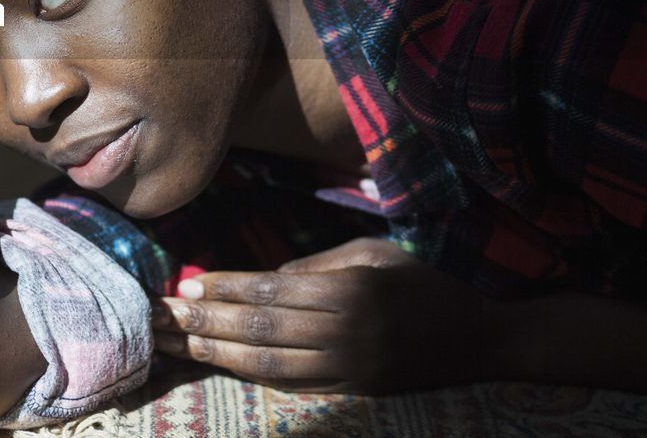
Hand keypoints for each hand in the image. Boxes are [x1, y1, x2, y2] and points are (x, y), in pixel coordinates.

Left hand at [150, 237, 500, 393]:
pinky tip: (224, 367)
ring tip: (181, 345)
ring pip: (270, 364)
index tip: (188, 287)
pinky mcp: (355, 391)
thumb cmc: (423, 283)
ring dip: (219, 355)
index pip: (271, 291)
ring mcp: (351, 367)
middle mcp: (346, 330)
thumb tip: (262, 276)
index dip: (225, 290)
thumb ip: (317, 265)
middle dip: (208, 323)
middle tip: (165, 318)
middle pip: (261, 329)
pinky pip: (295, 385)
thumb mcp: (373, 255)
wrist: (481, 339)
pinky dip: (255, 377)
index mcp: (349, 289)